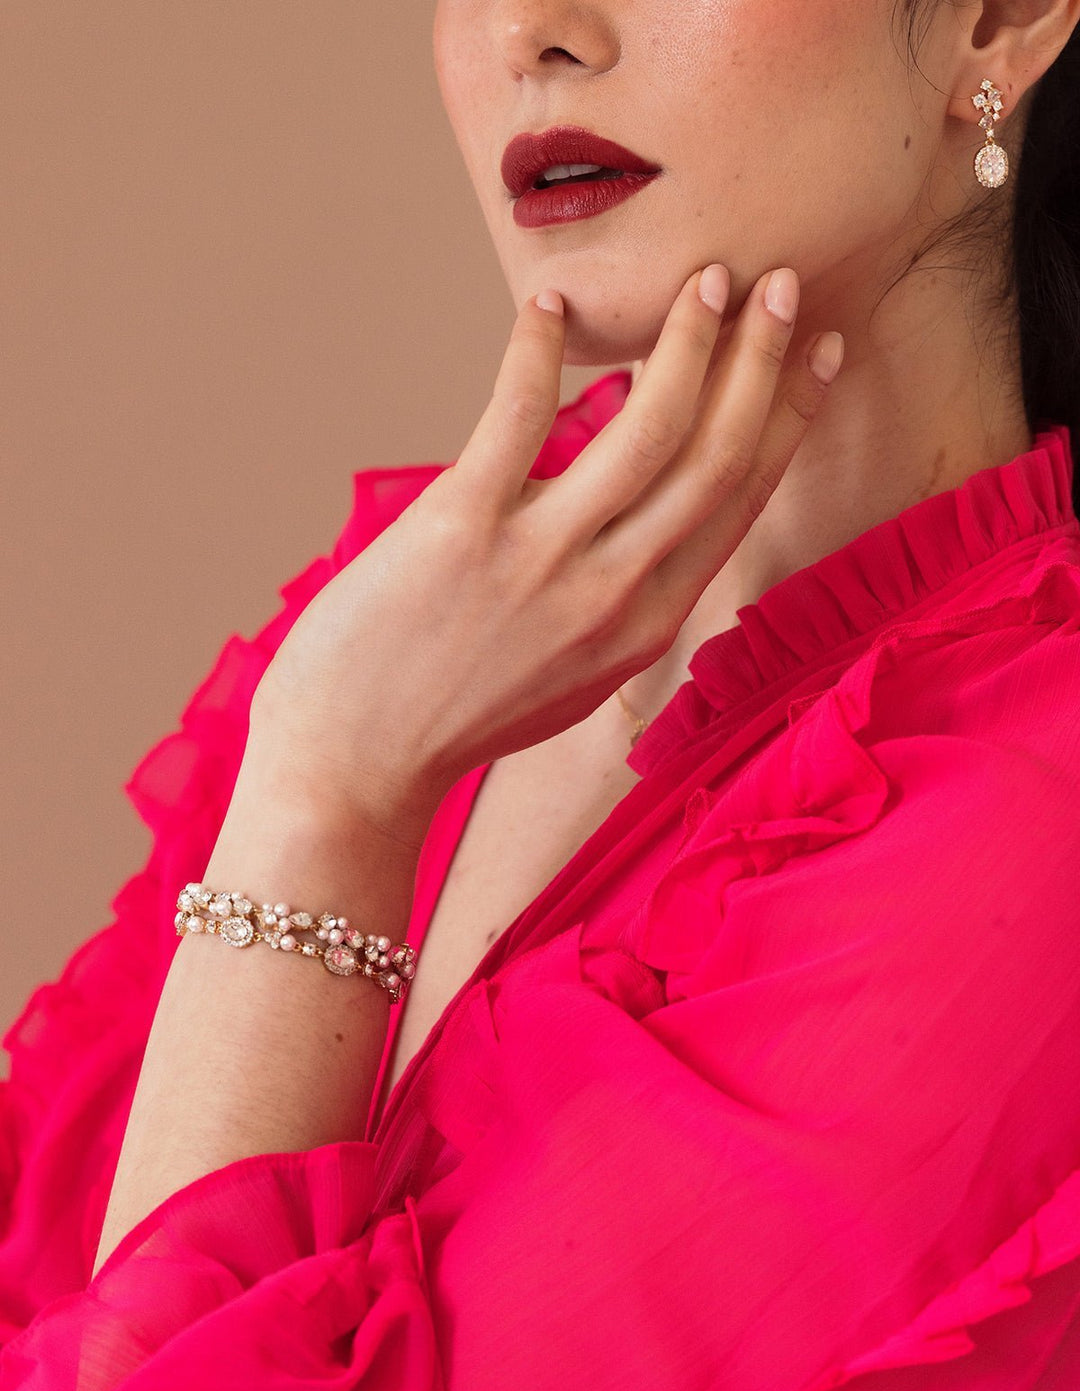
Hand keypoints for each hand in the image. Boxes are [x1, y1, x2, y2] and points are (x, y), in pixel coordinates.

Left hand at [249, 264, 842, 842]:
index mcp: (646, 625)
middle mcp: (615, 593)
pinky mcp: (463, 529)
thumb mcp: (572, 677)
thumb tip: (639, 527)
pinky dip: (537, 352)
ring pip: (651, 430)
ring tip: (707, 277)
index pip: (738, 501)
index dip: (787, 419)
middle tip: (785, 285)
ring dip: (690, 344)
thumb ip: (619, 604)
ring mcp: (543, 560)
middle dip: (762, 361)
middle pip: (716, 456)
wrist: (354, 771)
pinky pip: (520, 416)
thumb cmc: (453, 718)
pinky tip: (550, 305)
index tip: (820, 358)